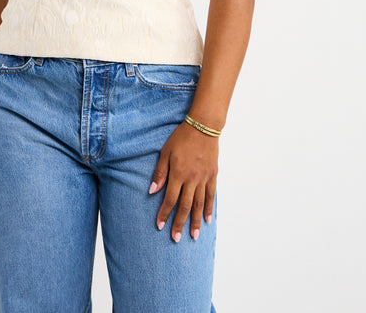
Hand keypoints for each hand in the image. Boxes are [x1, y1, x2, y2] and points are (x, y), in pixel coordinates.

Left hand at [149, 121, 218, 241]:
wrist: (203, 127)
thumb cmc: (181, 138)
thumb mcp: (165, 152)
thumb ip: (160, 172)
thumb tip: (152, 190)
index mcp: (178, 174)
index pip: (170, 199)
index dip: (164, 213)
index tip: (160, 225)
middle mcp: (192, 179)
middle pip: (185, 206)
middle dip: (179, 223)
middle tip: (175, 238)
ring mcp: (204, 178)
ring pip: (199, 204)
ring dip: (196, 221)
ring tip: (193, 236)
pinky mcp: (213, 175)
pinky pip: (211, 195)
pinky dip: (209, 209)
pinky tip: (207, 220)